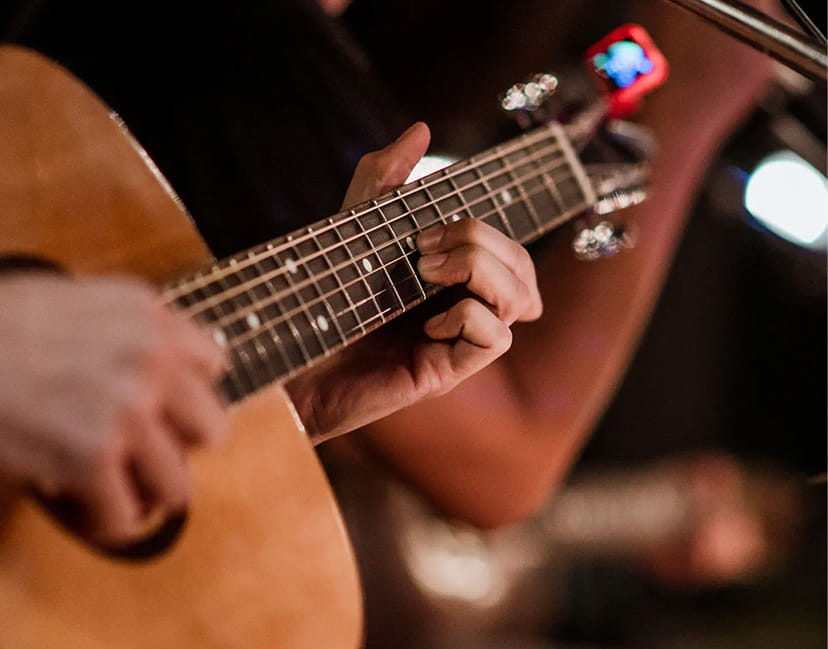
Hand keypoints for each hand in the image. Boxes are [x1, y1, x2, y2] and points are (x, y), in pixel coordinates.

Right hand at [0, 273, 226, 545]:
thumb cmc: (6, 324)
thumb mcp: (87, 300)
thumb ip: (137, 330)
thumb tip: (174, 366)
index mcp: (152, 318)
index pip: (214, 366)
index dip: (187, 391)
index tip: (166, 404)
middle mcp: (150, 360)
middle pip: (211, 429)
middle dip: (180, 443)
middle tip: (147, 447)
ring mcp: (126, 410)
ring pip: (178, 485)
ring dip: (147, 491)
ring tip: (121, 487)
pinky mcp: (91, 456)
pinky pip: (125, 515)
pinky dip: (108, 521)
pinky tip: (90, 508)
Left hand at [286, 123, 541, 441]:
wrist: (289, 351)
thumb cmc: (323, 293)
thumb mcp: (355, 223)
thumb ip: (386, 177)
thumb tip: (421, 128)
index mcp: (452, 278)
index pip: (510, 251)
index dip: (488, 231)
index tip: (427, 231)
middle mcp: (463, 307)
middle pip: (521, 268)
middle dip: (482, 241)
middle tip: (422, 248)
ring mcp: (459, 340)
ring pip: (521, 299)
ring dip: (481, 271)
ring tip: (425, 273)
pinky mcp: (447, 370)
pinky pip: (496, 338)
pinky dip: (469, 317)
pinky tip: (427, 325)